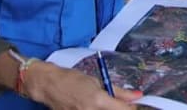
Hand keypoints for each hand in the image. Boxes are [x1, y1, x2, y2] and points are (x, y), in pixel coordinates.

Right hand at [24, 61, 140, 109]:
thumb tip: (138, 96)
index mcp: (98, 100)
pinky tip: (92, 106)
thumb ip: (118, 92)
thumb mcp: (97, 82)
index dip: (132, 108)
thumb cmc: (72, 79)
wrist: (48, 85)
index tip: (134, 105)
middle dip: (119, 109)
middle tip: (117, 104)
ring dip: (108, 109)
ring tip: (101, 103)